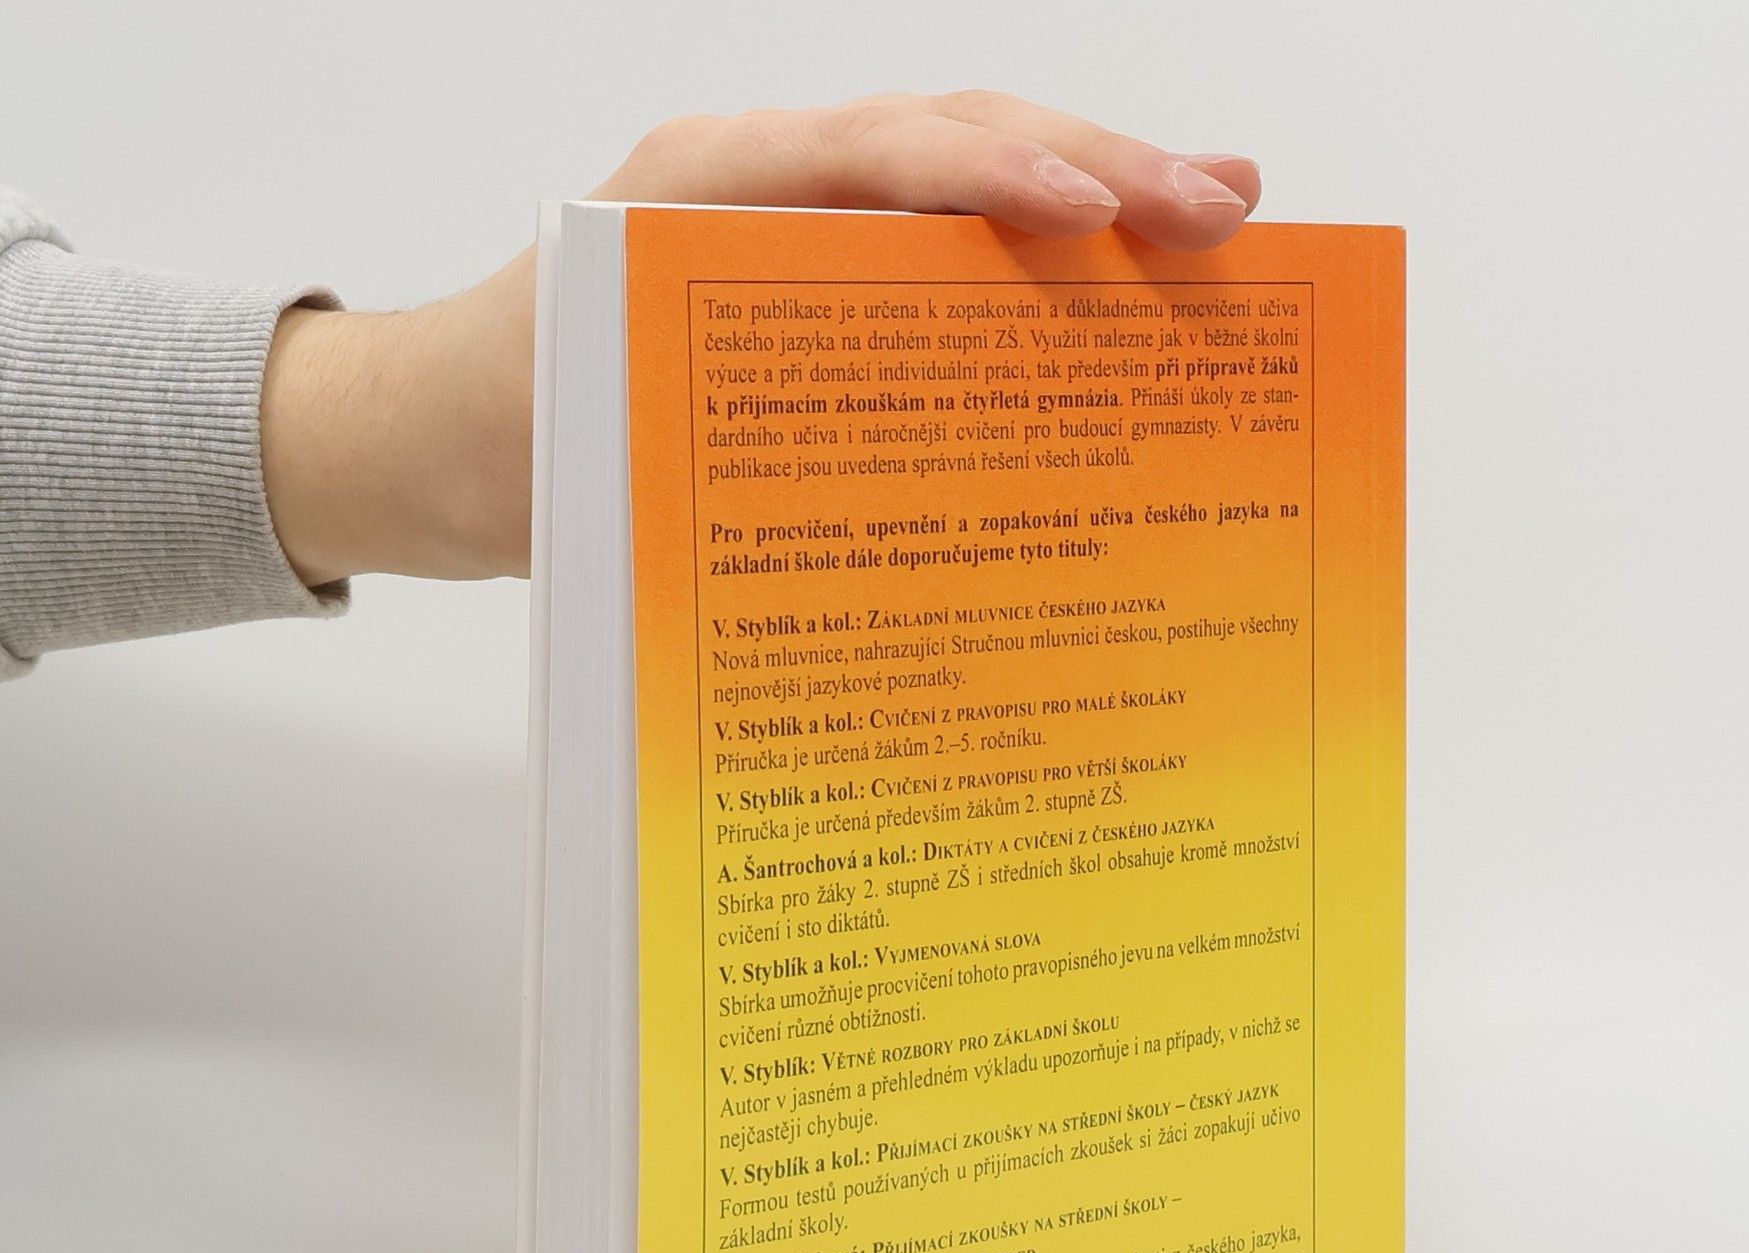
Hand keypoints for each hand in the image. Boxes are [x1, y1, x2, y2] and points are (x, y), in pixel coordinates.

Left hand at [261, 92, 1261, 586]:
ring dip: (1092, 198)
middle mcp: (760, 185)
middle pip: (951, 142)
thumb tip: (861, 526)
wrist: (435, 437)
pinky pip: (940, 256)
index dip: (991, 177)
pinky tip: (1121, 291)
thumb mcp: (586, 442)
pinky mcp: (818, 282)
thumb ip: (696, 445)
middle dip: (1097, 165)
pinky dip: (1033, 271)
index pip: (872, 154)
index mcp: (700, 193)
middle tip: (1227, 205)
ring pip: (963, 187)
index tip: (1096, 221)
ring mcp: (795, 224)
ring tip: (1217, 217)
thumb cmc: (503, 432)